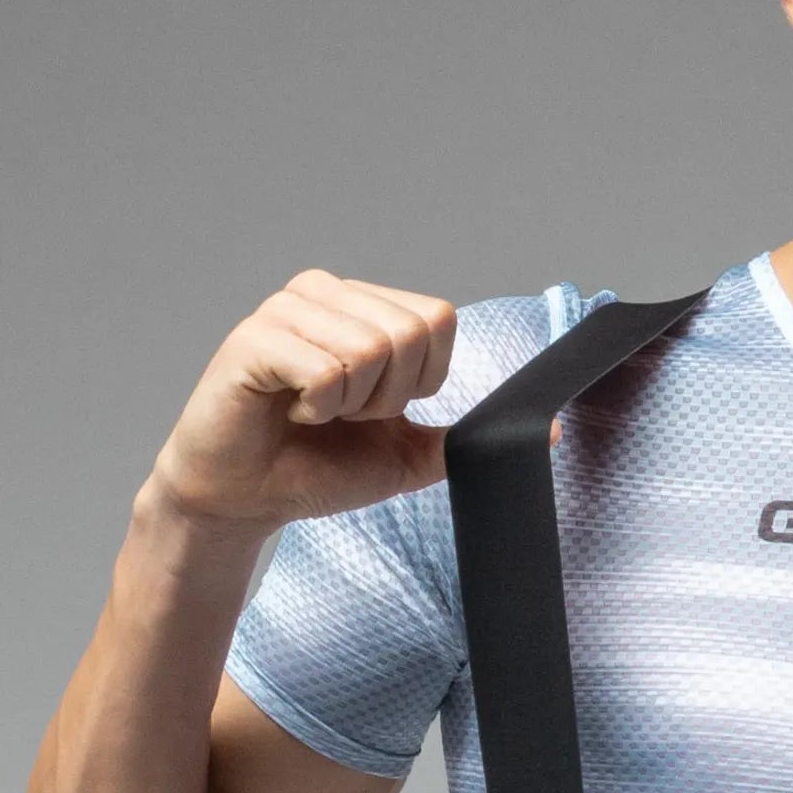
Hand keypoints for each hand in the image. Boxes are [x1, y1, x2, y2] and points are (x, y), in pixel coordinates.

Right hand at [145, 269, 459, 531]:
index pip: (437, 319)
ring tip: (311, 412)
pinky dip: (316, 407)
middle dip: (384, 398)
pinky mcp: (254, 338)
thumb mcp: (402, 456)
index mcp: (361, 305)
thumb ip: (458, 438)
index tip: (373, 408)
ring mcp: (286, 309)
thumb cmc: (312, 468)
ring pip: (370, 350)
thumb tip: (545, 431)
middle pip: (408, 334)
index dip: (420, 380)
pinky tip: (288, 411)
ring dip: (348, 405)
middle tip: (339, 415)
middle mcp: (324, 293)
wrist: (246, 499)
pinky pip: (326, 371)